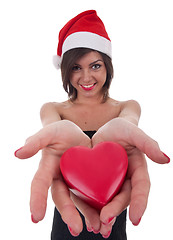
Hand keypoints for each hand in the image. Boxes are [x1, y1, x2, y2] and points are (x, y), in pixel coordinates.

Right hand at [15, 120, 90, 233]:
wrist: (77, 134)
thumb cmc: (61, 132)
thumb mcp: (51, 132)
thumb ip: (36, 141)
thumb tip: (17, 154)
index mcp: (47, 168)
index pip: (39, 184)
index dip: (36, 199)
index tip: (36, 217)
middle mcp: (59, 179)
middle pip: (61, 198)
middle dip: (67, 213)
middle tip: (75, 229)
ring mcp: (73, 182)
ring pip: (78, 202)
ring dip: (86, 216)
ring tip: (97, 228)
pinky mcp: (86, 182)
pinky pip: (91, 197)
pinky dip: (97, 208)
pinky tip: (104, 219)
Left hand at [71, 118, 169, 236]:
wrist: (105, 129)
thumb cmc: (121, 128)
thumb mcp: (133, 131)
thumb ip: (148, 144)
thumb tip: (166, 160)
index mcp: (138, 169)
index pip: (141, 188)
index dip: (140, 203)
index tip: (136, 219)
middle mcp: (127, 178)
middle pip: (123, 198)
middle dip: (115, 210)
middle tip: (105, 219)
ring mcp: (113, 181)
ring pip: (110, 201)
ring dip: (104, 215)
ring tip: (96, 228)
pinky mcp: (99, 181)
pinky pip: (96, 195)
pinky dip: (92, 207)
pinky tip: (87, 219)